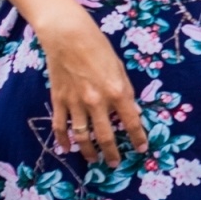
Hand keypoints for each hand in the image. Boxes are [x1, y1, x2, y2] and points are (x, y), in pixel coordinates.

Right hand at [36, 12, 149, 165]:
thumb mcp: (119, 68)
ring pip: (82, 136)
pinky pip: (61, 126)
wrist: (68, 36)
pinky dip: (64, 140)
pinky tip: (68, 149)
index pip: (132, 122)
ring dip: (89, 152)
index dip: (138, 138)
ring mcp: (76, 103)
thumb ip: (124, 91)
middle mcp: (97, 101)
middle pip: (106, 136)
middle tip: (115, 164)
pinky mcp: (59, 100)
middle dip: (112, 153)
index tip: (141, 149)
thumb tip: (130, 111)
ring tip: (94, 160)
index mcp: (117, 91)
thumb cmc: (98, 47)